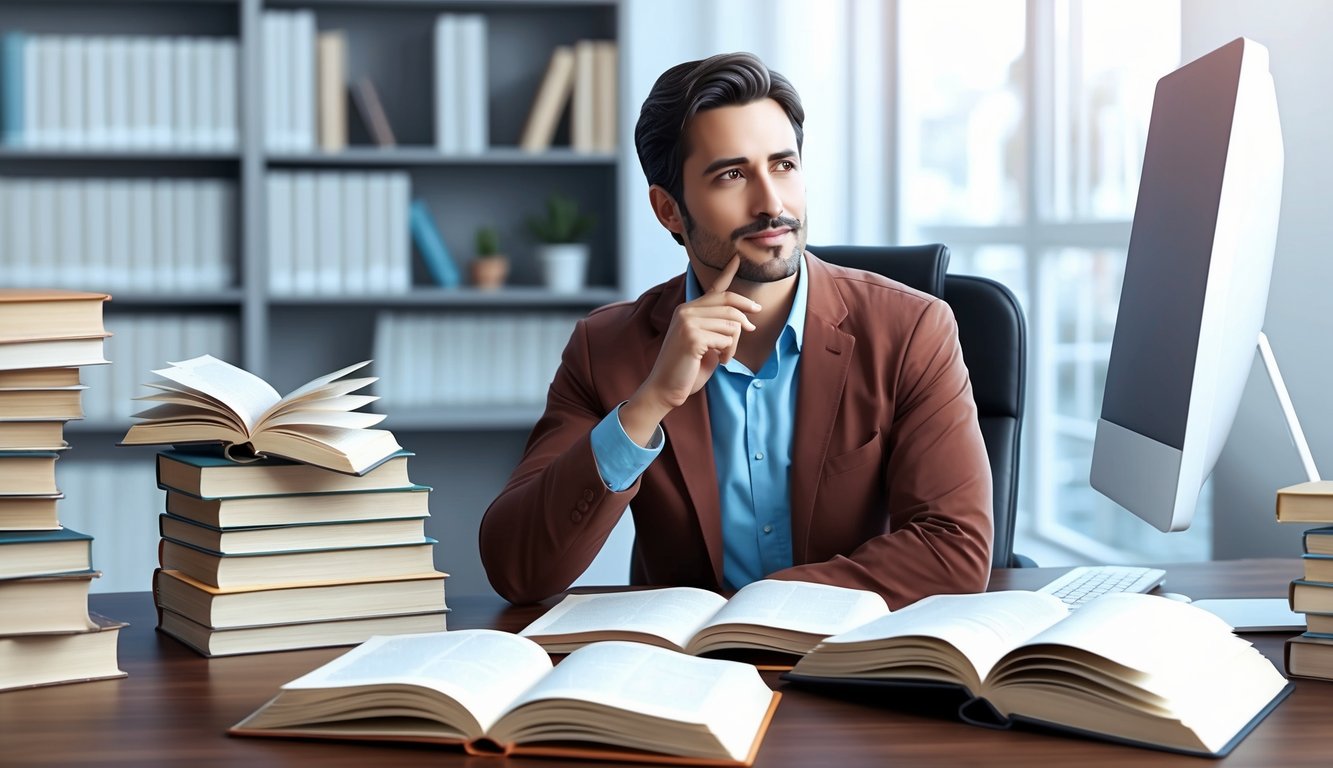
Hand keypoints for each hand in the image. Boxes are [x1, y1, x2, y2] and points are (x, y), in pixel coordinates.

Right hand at [620, 255, 760, 443]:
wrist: (665, 388)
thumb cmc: (687, 368)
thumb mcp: (706, 343)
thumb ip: (719, 328)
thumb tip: (744, 322)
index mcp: (688, 310)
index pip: (713, 288)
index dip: (728, 272)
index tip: (738, 257)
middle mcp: (686, 311)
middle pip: (728, 303)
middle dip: (745, 314)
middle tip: (752, 327)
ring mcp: (688, 322)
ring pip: (731, 324)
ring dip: (734, 345)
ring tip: (723, 357)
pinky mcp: (692, 336)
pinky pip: (726, 339)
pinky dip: (727, 353)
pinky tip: (718, 361)